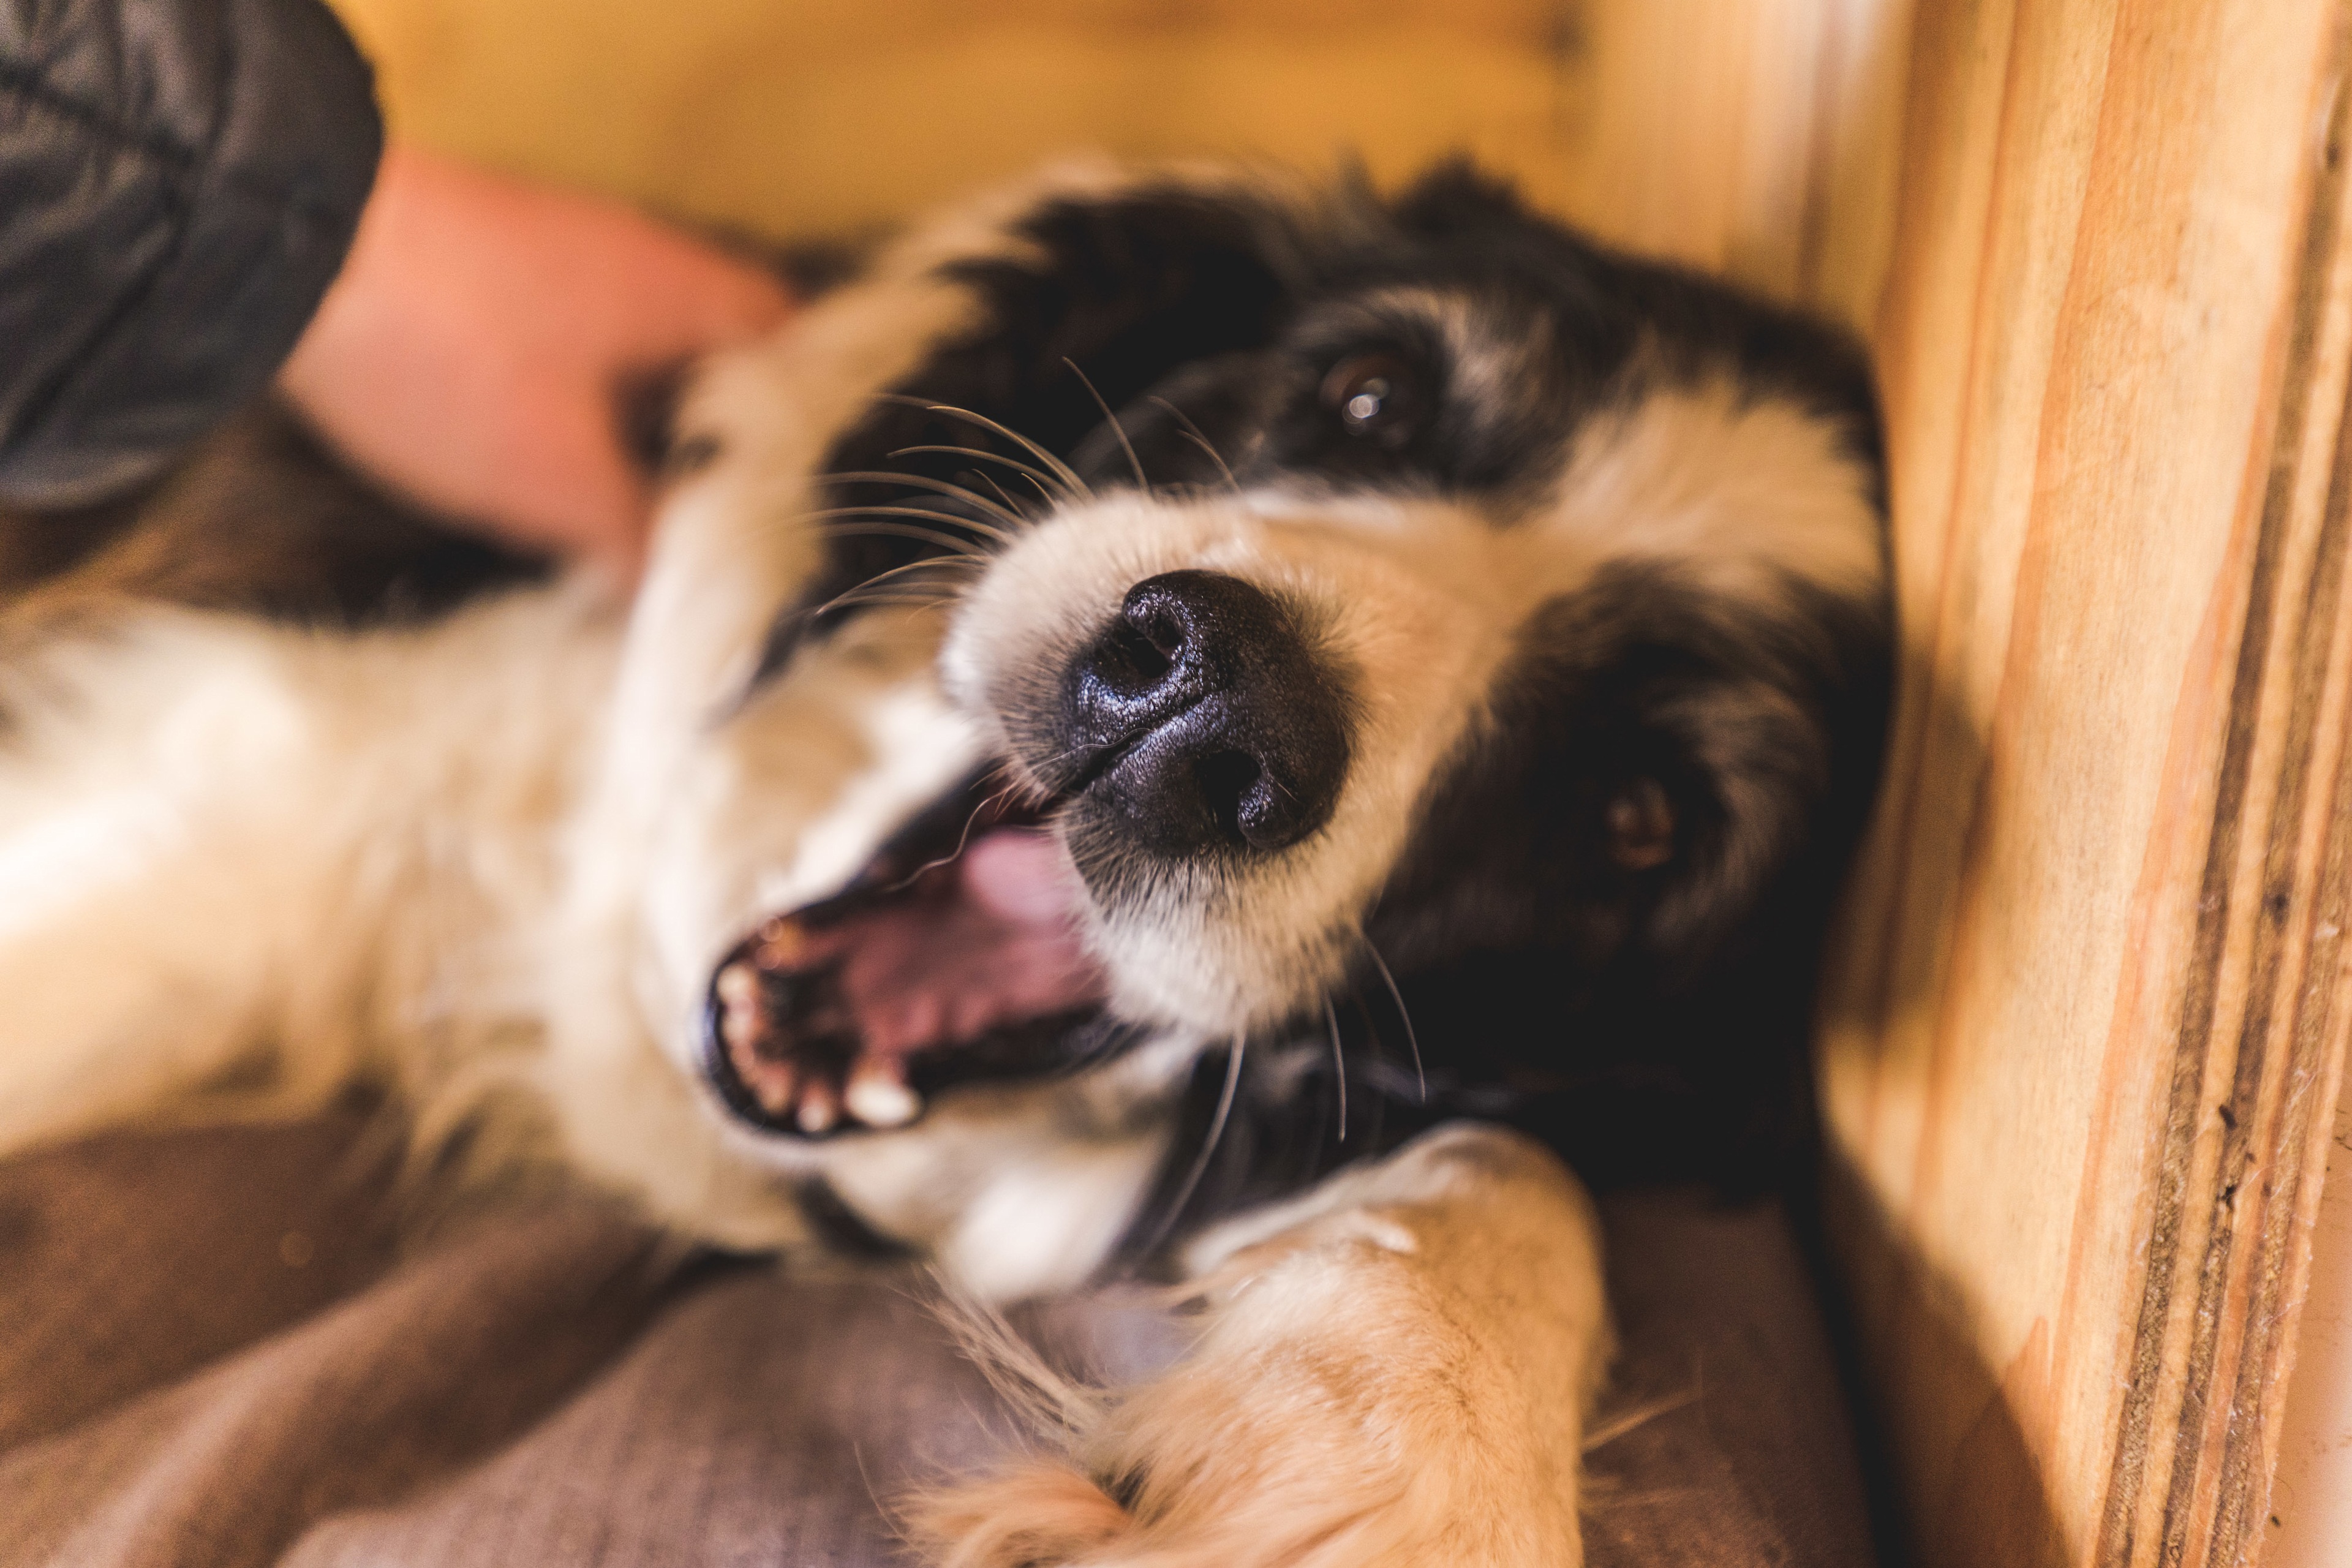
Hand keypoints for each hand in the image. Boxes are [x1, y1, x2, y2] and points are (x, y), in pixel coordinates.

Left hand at [279, 145, 792, 584]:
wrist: (276, 249)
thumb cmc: (448, 358)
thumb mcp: (557, 480)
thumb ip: (638, 540)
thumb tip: (683, 598)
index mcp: (691, 296)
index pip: (805, 360)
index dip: (816, 442)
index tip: (816, 519)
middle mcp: (643, 265)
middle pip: (724, 372)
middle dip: (727, 458)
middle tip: (736, 546)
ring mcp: (564, 264)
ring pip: (643, 370)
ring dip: (648, 444)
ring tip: (654, 538)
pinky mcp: (492, 281)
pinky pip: (574, 359)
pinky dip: (584, 419)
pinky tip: (564, 485)